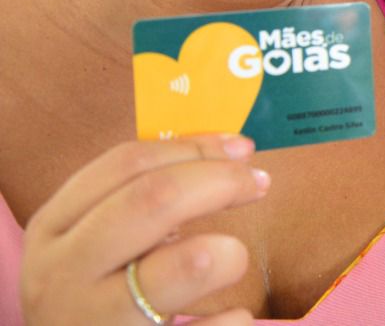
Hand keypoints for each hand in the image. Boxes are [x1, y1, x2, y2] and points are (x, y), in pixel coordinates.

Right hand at [21, 135, 268, 325]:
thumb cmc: (93, 302)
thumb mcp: (90, 246)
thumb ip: (140, 202)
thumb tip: (229, 154)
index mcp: (53, 230)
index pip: (126, 164)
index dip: (194, 148)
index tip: (241, 149)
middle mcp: (62, 274)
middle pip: (153, 199)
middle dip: (219, 181)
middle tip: (259, 183)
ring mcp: (92, 323)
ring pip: (180, 270)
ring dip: (225, 254)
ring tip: (232, 257)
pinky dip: (232, 321)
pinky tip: (233, 317)